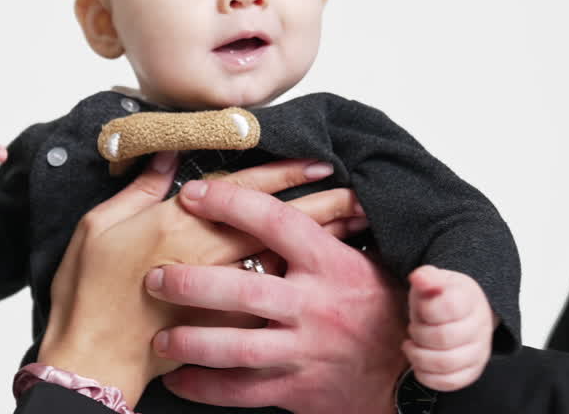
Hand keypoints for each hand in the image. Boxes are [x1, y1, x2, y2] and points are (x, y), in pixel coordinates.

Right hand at [38, 156, 362, 407]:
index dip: (284, 175)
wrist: (90, 359)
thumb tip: (164, 156)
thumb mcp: (98, 226)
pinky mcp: (223, 327)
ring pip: (283, 260)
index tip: (320, 162)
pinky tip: (326, 277)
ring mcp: (220, 295)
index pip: (244, 192)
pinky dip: (300, 286)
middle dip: (321, 206)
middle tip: (359, 192)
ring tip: (355, 228)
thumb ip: (138, 190)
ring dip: (320, 244)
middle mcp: (208, 256)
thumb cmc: (87, 291)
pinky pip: (273, 303)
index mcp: (179, 224)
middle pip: (278, 225)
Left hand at [148, 179, 408, 413]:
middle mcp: (316, 307)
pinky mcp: (299, 390)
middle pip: (244, 291)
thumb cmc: (383, 307)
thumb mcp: (367, 257)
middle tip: (154, 277)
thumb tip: (308, 176)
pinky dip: (207, 388)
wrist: (415, 374)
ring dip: (193, 342)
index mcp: (331, 264)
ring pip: (238, 349)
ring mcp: (306, 352)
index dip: (231, 203)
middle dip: (193, 284)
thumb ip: (331, 226)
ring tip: (160, 336)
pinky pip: (244, 392)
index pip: (275, 222)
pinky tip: (179, 379)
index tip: (192, 193)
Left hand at [402, 265, 494, 390]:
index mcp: (470, 299)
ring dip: (419, 356)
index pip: (449, 307)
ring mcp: (478, 352)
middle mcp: (479, 327)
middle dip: (419, 333)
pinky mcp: (471, 372)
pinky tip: (418, 363)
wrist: (463, 312)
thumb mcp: (433, 279)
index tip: (420, 308)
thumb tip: (420, 278)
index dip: (426, 310)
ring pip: (446, 363)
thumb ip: (425, 277)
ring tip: (412, 345)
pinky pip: (449, 382)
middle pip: (444, 338)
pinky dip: (427, 375)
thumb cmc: (442, 297)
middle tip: (414, 328)